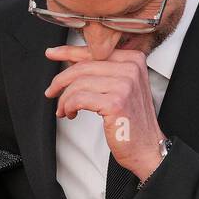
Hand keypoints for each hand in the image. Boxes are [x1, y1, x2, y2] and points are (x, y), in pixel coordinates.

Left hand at [44, 45, 165, 181]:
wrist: (146, 147)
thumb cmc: (131, 121)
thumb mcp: (121, 88)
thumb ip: (102, 71)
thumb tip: (71, 60)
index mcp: (134, 59)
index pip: (95, 51)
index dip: (69, 52)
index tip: (52, 54)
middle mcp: (131, 68)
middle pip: (83, 66)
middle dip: (61, 80)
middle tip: (51, 91)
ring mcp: (125, 84)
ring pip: (78, 83)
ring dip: (64, 99)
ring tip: (63, 110)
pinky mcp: (115, 102)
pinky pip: (79, 99)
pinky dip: (68, 107)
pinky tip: (70, 114)